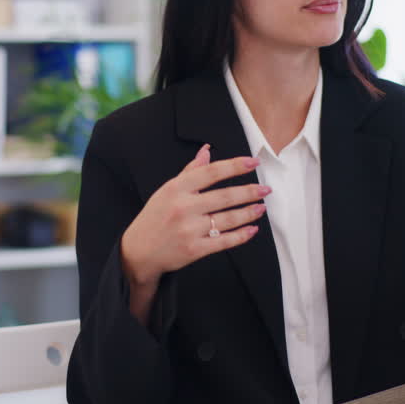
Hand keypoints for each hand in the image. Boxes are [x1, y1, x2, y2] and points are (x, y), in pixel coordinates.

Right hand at [120, 144, 269, 286]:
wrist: (139, 251)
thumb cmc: (155, 218)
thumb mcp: (167, 191)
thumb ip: (189, 172)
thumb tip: (206, 152)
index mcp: (176, 189)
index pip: (211, 172)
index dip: (235, 166)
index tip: (253, 162)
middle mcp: (183, 208)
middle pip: (224, 196)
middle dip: (249, 192)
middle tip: (265, 189)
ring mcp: (189, 230)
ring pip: (228, 219)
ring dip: (248, 213)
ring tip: (261, 208)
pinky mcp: (194, 250)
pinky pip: (224, 241)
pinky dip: (241, 235)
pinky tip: (251, 228)